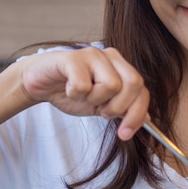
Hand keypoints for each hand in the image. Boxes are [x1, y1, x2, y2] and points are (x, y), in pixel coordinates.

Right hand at [17, 46, 148, 139]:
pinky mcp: (73, 57)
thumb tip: (146, 120)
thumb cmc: (73, 92)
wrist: (41, 83)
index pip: (142, 91)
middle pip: (134, 83)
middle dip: (118, 107)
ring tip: (81, 95)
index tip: (124, 134)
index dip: (137, 115)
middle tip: (100, 111)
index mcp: (122, 68)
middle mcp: (112, 57)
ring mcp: (93, 54)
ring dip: (94, 99)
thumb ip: (122, 108)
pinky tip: (68, 88)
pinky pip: (83, 85)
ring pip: (111, 85)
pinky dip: (75, 94)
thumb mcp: (102, 105)